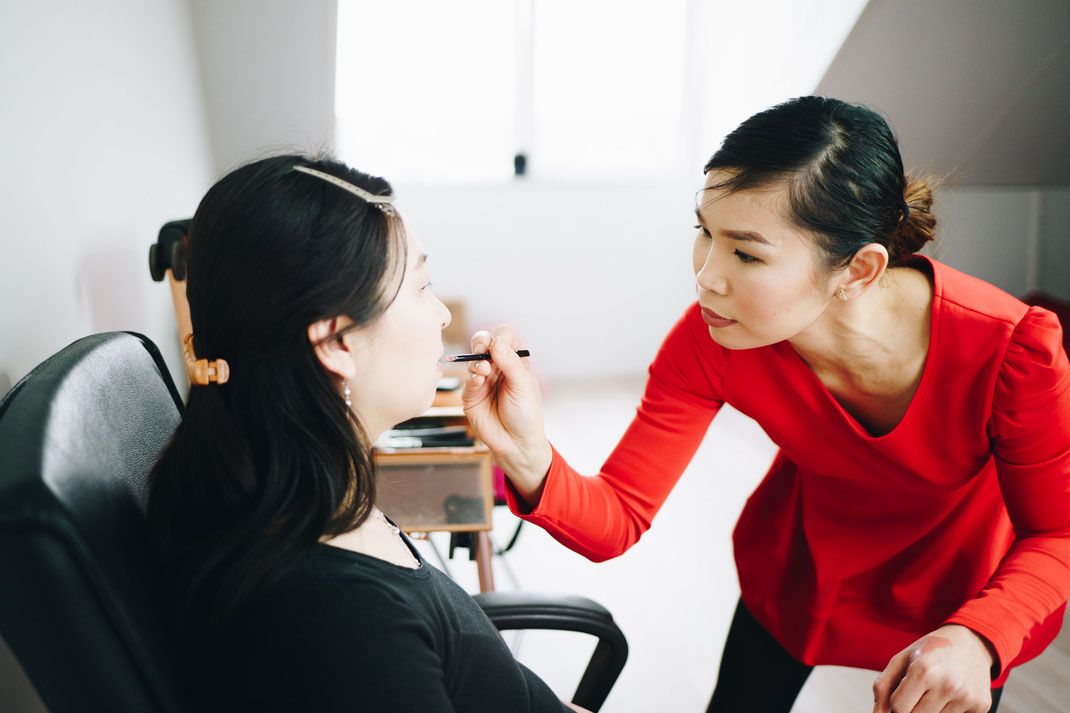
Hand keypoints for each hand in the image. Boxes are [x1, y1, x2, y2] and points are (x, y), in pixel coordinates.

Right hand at [461, 326, 551, 504]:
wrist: (516, 443)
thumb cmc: (526, 414)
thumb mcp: (523, 385)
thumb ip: (510, 362)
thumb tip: (496, 342)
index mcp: (515, 362)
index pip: (505, 338)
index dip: (501, 337)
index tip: (501, 345)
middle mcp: (498, 368)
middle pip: (485, 343)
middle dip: (482, 342)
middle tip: (484, 348)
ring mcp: (483, 381)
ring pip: (473, 359)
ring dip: (477, 360)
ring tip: (484, 370)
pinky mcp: (471, 395)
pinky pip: (467, 379)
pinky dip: (472, 377)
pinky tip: (479, 380)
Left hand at [873, 624, 995, 712]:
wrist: (971, 641)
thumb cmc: (931, 650)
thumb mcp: (902, 659)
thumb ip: (884, 686)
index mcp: (924, 670)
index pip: (899, 707)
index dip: (897, 703)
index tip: (902, 693)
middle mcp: (948, 685)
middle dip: (913, 708)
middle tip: (920, 692)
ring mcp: (967, 697)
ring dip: (932, 709)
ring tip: (936, 690)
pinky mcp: (981, 706)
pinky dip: (949, 710)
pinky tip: (952, 694)